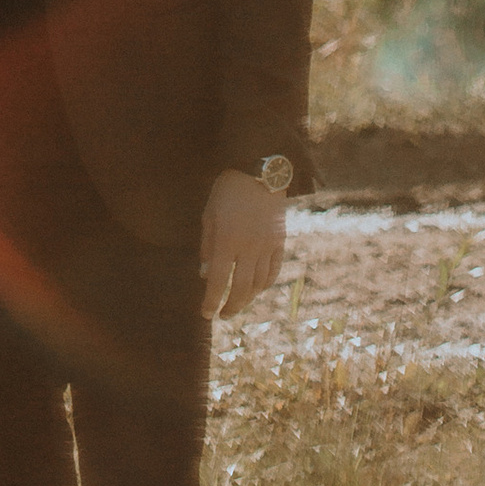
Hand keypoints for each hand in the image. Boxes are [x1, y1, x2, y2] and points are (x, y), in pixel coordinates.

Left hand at [199, 169, 285, 320]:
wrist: (260, 170)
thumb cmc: (228, 190)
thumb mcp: (210, 213)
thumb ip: (208, 245)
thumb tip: (206, 274)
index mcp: (227, 240)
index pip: (218, 281)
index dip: (211, 301)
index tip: (205, 315)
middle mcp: (248, 248)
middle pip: (241, 289)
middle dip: (231, 306)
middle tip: (223, 315)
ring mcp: (266, 246)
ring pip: (259, 284)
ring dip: (248, 299)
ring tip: (238, 304)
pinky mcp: (279, 242)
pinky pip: (274, 271)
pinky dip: (265, 285)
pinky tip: (257, 289)